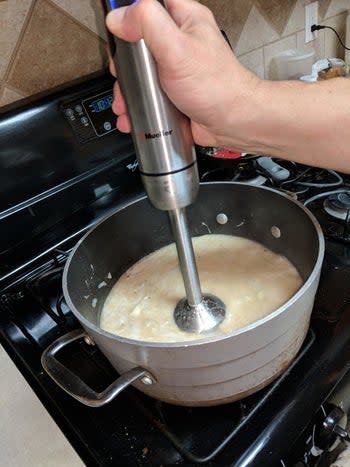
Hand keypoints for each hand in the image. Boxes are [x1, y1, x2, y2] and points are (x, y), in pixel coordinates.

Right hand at [106, 0, 259, 148]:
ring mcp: (176, 71)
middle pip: (139, 43)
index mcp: (185, 20)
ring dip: (128, 90)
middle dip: (125, 63)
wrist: (232, 124)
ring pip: (141, 73)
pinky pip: (149, 96)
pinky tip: (133, 116)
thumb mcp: (178, 48)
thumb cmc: (217, 87)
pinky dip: (138, 107)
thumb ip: (147, 24)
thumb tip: (119, 17)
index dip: (131, 16)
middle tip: (124, 73)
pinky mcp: (173, 94)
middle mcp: (180, 43)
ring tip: (125, 102)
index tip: (121, 34)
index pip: (150, 5)